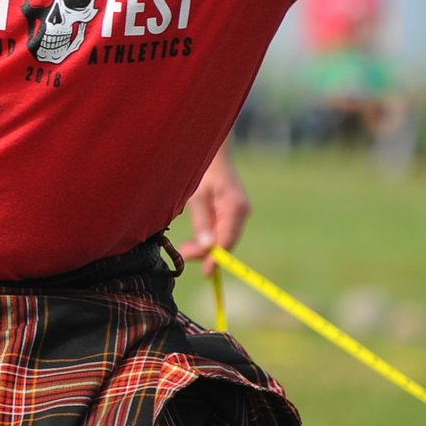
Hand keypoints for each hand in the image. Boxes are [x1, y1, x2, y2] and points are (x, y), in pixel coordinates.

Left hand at [177, 148, 250, 263]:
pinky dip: (209, 238)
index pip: (227, 241)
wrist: (213, 153)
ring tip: (185, 248)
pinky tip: (195, 239)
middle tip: (184, 252)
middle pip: (226, 243)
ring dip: (206, 246)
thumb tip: (208, 247)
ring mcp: (239, 212)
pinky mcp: (233, 212)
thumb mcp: (197, 196)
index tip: (205, 272)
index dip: (216, 258)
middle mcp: (242, 212)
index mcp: (235, 208)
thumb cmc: (203, 170)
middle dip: (206, 253)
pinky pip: (222, 231)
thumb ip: (202, 222)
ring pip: (224, 239)